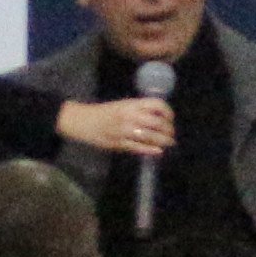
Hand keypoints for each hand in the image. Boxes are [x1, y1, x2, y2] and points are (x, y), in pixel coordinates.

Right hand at [55, 97, 173, 159]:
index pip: (157, 105)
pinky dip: (151, 149)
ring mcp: (125, 130)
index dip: (167, 112)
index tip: (171, 118)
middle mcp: (130, 116)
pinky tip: (158, 151)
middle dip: (169, 129)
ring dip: (163, 140)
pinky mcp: (119, 143)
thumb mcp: (123, 105)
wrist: (84, 121)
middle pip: (157, 123)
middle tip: (171, 133)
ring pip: (151, 136)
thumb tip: (158, 115)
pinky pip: (139, 147)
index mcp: (132, 105)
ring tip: (169, 142)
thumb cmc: (104, 112)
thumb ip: (139, 109)